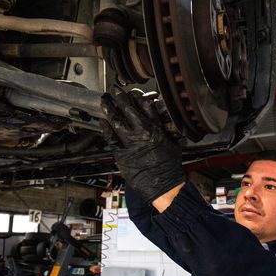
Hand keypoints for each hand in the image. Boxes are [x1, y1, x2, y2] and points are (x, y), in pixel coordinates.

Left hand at [100, 87, 184, 203]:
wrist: (163, 185)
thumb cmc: (169, 167)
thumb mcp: (173, 143)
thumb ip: (166, 130)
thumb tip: (164, 122)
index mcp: (156, 129)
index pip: (145, 106)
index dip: (138, 96)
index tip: (133, 92)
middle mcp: (142, 133)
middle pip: (128, 109)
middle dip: (120, 97)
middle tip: (115, 90)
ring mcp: (130, 143)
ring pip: (116, 121)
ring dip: (109, 109)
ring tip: (105, 101)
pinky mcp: (121, 154)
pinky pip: (111, 138)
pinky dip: (106, 128)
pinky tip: (102, 122)